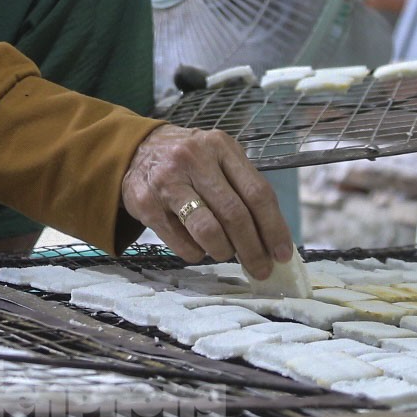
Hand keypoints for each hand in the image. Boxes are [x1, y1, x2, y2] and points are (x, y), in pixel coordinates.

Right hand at [121, 124, 293, 279]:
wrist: (134, 151)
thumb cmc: (188, 161)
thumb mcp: (217, 158)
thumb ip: (242, 189)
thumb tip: (271, 239)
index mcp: (220, 147)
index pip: (257, 192)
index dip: (274, 228)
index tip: (282, 254)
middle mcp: (194, 159)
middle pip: (234, 214)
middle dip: (252, 249)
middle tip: (260, 270)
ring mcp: (168, 181)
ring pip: (208, 230)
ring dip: (223, 251)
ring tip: (225, 253)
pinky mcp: (146, 203)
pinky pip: (181, 242)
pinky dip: (196, 253)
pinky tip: (198, 247)